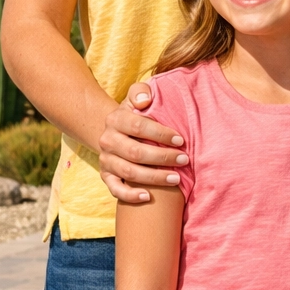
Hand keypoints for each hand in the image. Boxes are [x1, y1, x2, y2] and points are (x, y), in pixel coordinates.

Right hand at [99, 84, 188, 203]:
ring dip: (154, 178)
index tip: (181, 139)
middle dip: (162, 157)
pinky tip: (148, 197)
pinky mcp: (106, 176)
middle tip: (184, 160)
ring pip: (129, 172)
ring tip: (177, 178)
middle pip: (135, 153)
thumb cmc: (136, 113)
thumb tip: (145, 101)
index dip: (161, 134)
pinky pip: (116, 189)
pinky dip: (130, 195)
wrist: (117, 131)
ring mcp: (105, 160)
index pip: (139, 127)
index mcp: (116, 119)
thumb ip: (141, 92)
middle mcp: (107, 140)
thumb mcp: (137, 98)